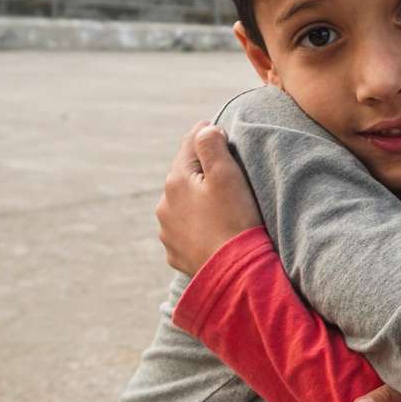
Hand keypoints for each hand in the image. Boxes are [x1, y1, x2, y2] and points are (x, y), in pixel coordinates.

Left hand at [156, 121, 262, 275]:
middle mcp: (164, 205)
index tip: (218, 129)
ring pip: (182, 205)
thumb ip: (212, 146)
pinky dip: (196, 225)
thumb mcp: (227, 175)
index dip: (205, 133)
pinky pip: (185, 231)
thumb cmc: (235, 220)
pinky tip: (213, 229)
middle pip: (183, 176)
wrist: (235, 273)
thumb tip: (204, 129)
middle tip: (223, 168)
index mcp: (176, 181)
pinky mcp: (176, 254)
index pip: (189, 145)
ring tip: (219, 204)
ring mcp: (168, 232)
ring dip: (196, 199)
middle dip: (200, 170)